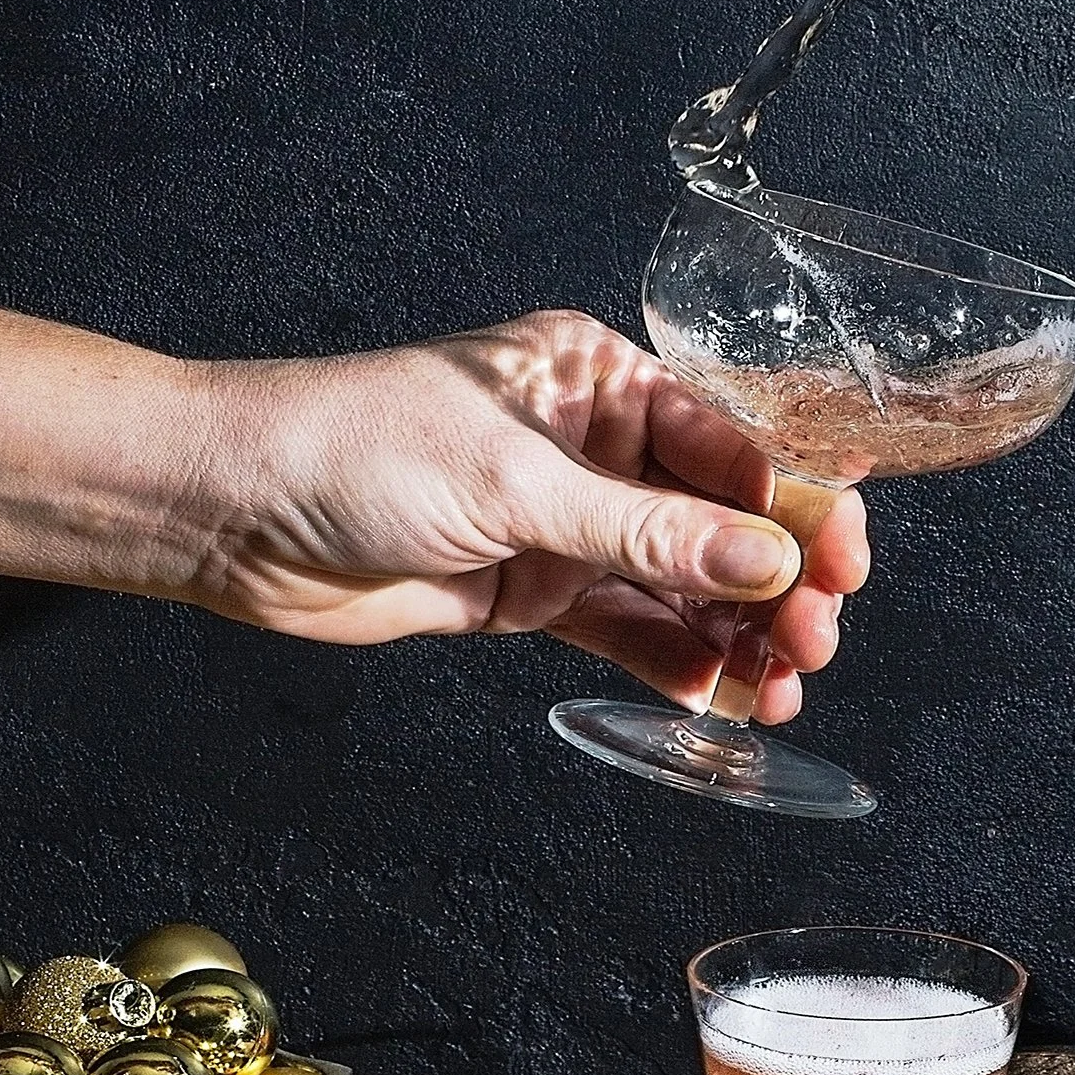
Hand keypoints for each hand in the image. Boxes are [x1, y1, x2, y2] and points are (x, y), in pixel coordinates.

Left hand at [189, 311, 869, 718]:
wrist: (233, 512)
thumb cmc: (351, 447)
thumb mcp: (513, 483)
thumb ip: (644, 533)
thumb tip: (763, 560)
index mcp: (594, 377)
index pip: (726, 439)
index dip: (792, 503)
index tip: (841, 560)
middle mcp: (592, 446)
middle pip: (718, 519)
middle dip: (774, 580)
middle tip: (816, 640)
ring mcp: (563, 526)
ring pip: (680, 586)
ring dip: (736, 635)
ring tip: (784, 687)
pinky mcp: (530, 593)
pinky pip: (625, 632)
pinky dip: (675, 665)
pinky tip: (724, 697)